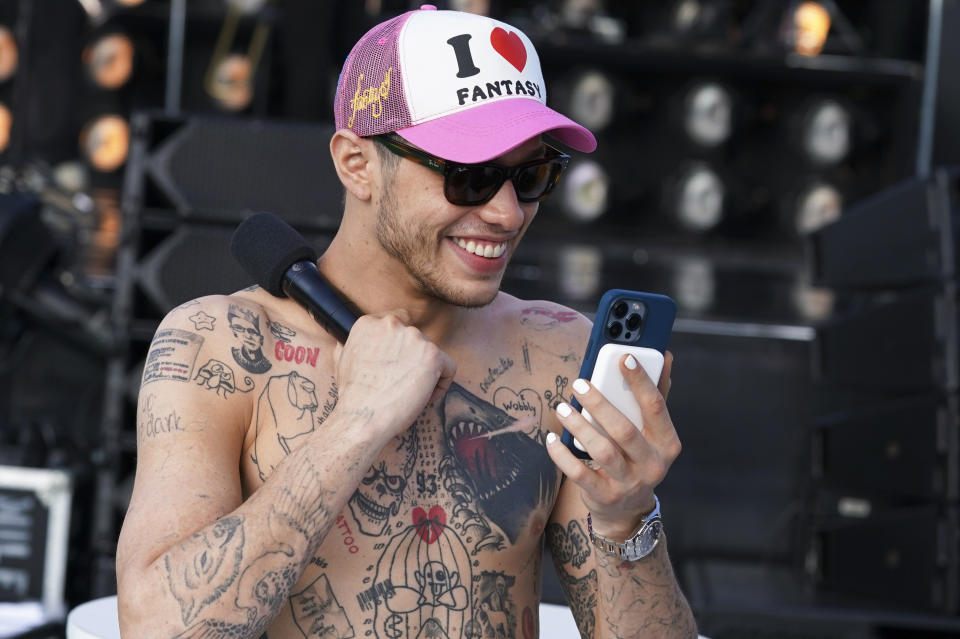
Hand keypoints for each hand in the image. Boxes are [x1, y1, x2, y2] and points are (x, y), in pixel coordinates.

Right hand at [331, 310, 455, 442]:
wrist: (363, 417)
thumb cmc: (353, 396)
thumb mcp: (341, 363)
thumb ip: (349, 346)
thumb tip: (344, 344)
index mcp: (369, 323)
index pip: (398, 322)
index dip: (401, 346)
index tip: (398, 365)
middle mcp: (392, 324)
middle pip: (417, 340)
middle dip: (413, 362)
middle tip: (401, 385)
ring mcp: (414, 338)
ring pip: (432, 355)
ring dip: (426, 374)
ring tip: (409, 394)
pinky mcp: (433, 355)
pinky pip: (448, 369)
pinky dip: (441, 385)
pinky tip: (424, 398)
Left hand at [546, 351, 679, 538]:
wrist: (627, 508)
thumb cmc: (638, 456)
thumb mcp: (652, 431)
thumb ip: (657, 394)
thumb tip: (666, 355)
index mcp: (667, 443)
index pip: (656, 407)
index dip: (640, 381)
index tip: (623, 357)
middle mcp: (652, 464)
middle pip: (624, 430)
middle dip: (600, 404)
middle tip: (578, 384)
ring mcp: (629, 483)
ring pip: (602, 451)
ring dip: (579, 426)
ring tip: (562, 408)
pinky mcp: (605, 496)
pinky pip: (579, 473)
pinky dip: (562, 454)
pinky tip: (550, 438)